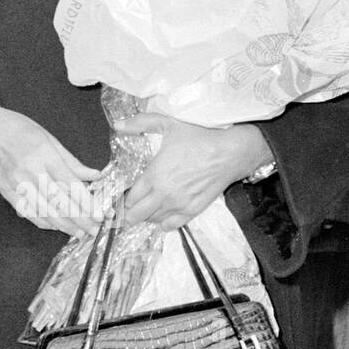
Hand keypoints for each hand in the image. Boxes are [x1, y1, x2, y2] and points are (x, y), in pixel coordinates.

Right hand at [0, 104, 102, 234]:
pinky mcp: (7, 193)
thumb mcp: (50, 139)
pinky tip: (57, 227)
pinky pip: (28, 213)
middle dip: (80, 220)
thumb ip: (72, 161)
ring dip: (64, 226)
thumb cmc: (21, 131)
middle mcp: (30, 171)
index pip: (70, 184)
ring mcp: (17, 184)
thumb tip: (95, 176)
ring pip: (44, 212)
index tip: (100, 216)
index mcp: (45, 154)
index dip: (86, 203)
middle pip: (59, 202)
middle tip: (95, 231)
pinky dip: (44, 223)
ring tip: (81, 233)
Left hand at [116, 112, 271, 229]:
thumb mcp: (168, 124)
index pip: (130, 198)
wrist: (229, 152)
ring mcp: (178, 205)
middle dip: (129, 213)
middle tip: (127, 210)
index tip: (122, 199)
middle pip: (137, 215)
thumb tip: (118, 124)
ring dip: (146, 216)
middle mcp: (163, 194)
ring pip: (153, 220)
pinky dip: (163, 224)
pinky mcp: (192, 210)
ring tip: (146, 209)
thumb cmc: (199, 137)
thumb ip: (140, 123)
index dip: (124, 200)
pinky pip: (171, 225)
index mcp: (153, 175)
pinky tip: (162, 218)